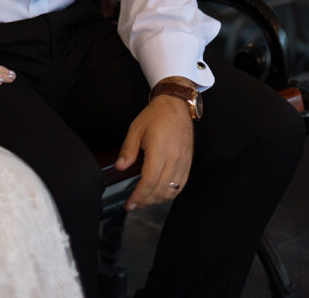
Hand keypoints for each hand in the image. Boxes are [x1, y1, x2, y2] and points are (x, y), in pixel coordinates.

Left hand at [115, 93, 193, 208]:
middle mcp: (174, 159)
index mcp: (159, 151)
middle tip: (134, 204)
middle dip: (145, 201)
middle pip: (160, 190)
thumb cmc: (156, 115)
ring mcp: (183, 162)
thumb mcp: (136, 129)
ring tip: (145, 200)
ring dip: (157, 200)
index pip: (148, 182)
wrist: (176, 105)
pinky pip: (181, 185)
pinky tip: (160, 194)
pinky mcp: (188, 162)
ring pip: (171, 191)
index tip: (129, 204)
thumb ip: (128, 149)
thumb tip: (120, 167)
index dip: (138, 196)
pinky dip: (170, 194)